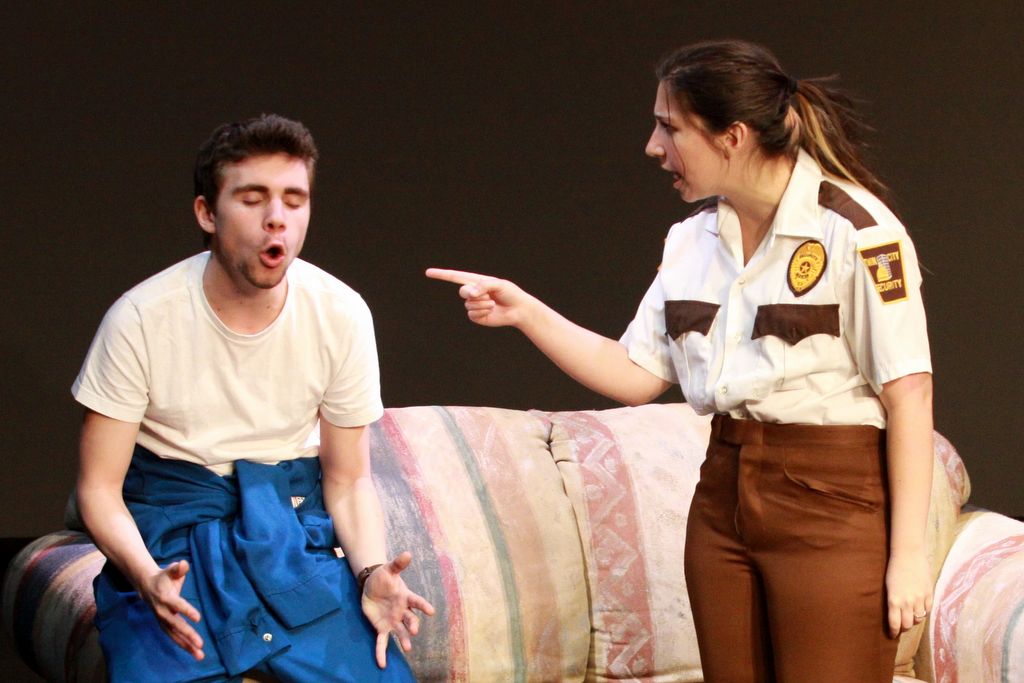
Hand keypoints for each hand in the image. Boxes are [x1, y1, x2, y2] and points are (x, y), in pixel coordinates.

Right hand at [138, 560, 204, 659]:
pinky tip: (192, 651)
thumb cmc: (164, 577)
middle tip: (200, 644)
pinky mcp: (163, 625)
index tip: (198, 618)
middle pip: (176, 625)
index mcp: (166, 597)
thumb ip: (178, 568)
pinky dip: (182, 645)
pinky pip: (173, 636)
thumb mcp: (171, 569)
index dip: (187, 611)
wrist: (146, 586)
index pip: (177, 605)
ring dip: (186, 645)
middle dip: (188, 634)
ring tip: (199, 654)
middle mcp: (163, 611)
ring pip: (174, 635)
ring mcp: (162, 619)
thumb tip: (183, 565)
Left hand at [360, 551, 435, 667]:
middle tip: (414, 631)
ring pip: (400, 632)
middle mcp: (402, 611)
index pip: (416, 601)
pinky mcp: (382, 628)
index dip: (423, 606)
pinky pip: (382, 642)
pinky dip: (381, 652)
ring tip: (408, 649)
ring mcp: (393, 621)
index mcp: (405, 597)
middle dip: (412, 625)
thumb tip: (407, 553)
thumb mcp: (389, 569)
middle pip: (410, 619)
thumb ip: (398, 564)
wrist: (371, 585)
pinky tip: (382, 664)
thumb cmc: (383, 577)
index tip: (431, 611)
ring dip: (404, 641)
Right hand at [425, 268, 532, 327]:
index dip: (441, 275)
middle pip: (462, 292)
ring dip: (482, 304)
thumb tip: (469, 294)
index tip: (428, 272)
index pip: (455, 277)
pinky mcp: (477, 316)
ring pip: (469, 304)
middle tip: (487, 295)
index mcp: (476, 281)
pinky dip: (482, 312)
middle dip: (473, 294)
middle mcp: (473, 293)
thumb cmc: (510, 293)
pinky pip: (472, 314)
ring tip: (493, 303)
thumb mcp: (498, 284)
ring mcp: (474, 305)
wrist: (518, 309)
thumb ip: (482, 286)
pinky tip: (492, 310)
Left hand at [885, 550, 932, 637]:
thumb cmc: (894, 568)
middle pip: (907, 624)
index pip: (895, 623)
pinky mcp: (929, 593)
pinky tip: (919, 609)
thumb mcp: (889, 586)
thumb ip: (893, 601)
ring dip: (913, 620)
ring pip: (918, 618)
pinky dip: (923, 612)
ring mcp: (920, 598)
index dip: (893, 632)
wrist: (908, 554)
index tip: (892, 635)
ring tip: (910, 618)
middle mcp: (907, 602)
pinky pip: (928, 610)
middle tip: (901, 627)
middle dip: (904, 628)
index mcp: (894, 600)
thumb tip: (896, 615)